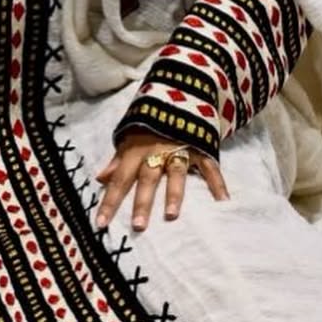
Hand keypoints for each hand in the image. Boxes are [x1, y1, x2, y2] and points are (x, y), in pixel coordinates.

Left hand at [94, 128, 228, 232]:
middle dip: (142, 201)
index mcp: (136, 150)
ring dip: (173, 194)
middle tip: (138, 226)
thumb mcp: (129, 138)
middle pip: (147, 178)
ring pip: (175, 173)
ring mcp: (180, 149)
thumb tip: (99, 179)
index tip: (100, 224)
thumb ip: (117, 161)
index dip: (110, 201)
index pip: (120, 179)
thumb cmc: (148, 125)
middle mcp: (156, 151)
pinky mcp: (201, 148)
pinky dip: (217, 183)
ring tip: (171, 215)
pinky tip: (222, 201)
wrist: (176, 96)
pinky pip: (209, 167)